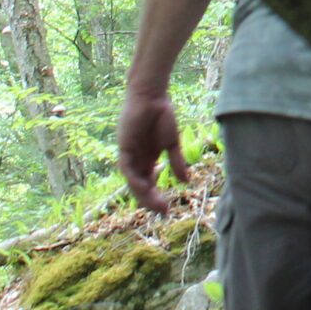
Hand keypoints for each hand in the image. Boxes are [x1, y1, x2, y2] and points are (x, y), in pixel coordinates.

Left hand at [118, 88, 189, 212]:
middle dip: (151, 201)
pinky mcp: (124, 149)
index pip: (148, 185)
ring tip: (158, 204)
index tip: (168, 211)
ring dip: (144, 195)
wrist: (152, 97)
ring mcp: (129, 156)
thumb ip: (177, 163)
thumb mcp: (172, 144)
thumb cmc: (162, 116)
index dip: (156, 199)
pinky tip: (146, 187)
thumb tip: (186, 182)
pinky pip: (127, 169)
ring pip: (133, 182)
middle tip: (164, 212)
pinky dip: (135, 180)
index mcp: (147, 160)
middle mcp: (136, 161)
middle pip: (140, 188)